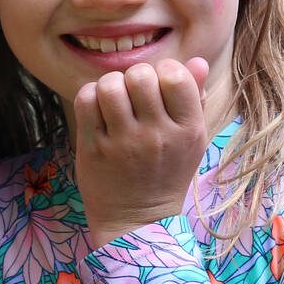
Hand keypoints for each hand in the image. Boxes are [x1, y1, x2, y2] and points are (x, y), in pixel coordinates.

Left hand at [73, 58, 210, 247]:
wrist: (139, 221)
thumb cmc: (166, 172)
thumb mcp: (192, 139)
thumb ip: (195, 98)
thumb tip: (197, 61)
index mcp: (188, 130)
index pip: (175, 75)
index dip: (163, 72)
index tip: (158, 88)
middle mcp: (157, 136)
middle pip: (140, 75)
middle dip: (134, 78)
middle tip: (133, 96)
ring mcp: (123, 144)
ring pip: (109, 85)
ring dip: (110, 87)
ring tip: (114, 102)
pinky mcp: (93, 149)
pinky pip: (86, 101)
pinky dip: (90, 98)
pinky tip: (98, 111)